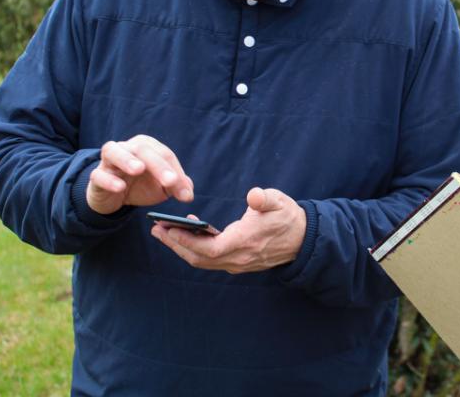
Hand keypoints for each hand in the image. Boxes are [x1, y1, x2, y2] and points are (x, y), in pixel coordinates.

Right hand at [86, 135, 193, 214]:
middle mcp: (127, 147)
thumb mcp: (161, 187)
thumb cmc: (140, 185)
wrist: (113, 197)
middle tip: (171, 181)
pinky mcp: (96, 175)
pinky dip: (109, 180)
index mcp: (147, 146)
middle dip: (159, 166)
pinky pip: (99, 174)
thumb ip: (176, 186)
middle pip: (143, 150)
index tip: (186, 194)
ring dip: (127, 159)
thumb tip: (188, 192)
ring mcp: (109, 160)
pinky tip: (120, 187)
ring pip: (114, 151)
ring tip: (139, 169)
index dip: (177, 173)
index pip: (164, 154)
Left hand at [151, 187, 306, 273]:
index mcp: (244, 242)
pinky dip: (195, 249)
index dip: (186, 241)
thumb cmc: (288, 217)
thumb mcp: (279, 202)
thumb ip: (265, 199)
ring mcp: (237, 264)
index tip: (168, 229)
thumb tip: (254, 195)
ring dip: (182, 248)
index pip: (208, 249)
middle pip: (198, 258)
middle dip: (175, 245)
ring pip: (202, 261)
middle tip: (156, 230)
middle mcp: (238, 259)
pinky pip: (210, 259)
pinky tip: (189, 232)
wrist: (303, 239)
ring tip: (164, 232)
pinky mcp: (238, 262)